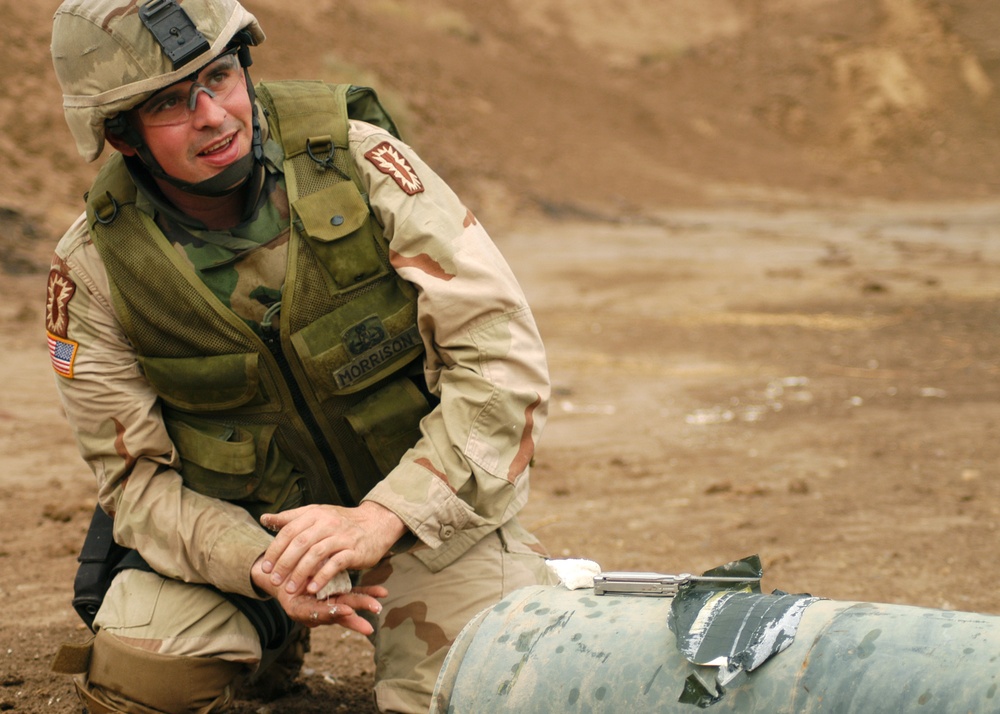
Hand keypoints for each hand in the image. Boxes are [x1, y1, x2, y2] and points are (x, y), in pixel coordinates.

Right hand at [251, 555, 386, 633]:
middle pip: (336, 611)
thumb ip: (284, 568)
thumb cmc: (277, 574)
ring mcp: (328, 602)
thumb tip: (276, 544)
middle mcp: (315, 609)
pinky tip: (383, 591)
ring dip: (363, 605)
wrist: (277, 578)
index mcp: (300, 609)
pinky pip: (354, 595)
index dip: (332, 613)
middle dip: (354, 616)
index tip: (347, 611)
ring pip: (347, 605)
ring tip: (378, 607)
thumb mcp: (276, 572)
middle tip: (372, 612)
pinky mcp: (339, 594)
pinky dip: (367, 593)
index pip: (319, 613)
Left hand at [258, 502, 405, 598]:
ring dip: (300, 573)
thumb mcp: (316, 515)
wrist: (375, 523)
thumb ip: (290, 518)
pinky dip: (322, 577)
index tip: (265, 568)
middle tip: (275, 581)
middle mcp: (327, 523)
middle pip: (300, 543)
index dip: (275, 550)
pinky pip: (335, 564)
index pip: (289, 531)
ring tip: (290, 589)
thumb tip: (264, 518)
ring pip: (316, 554)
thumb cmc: (341, 522)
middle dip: (285, 563)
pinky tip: (312, 589)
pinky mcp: (354, 550)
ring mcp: (342, 536)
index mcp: (315, 514)